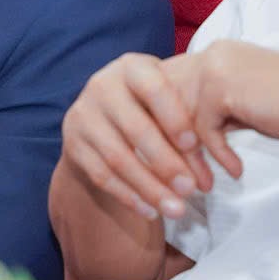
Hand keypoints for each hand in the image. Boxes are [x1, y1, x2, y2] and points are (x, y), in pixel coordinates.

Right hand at [59, 53, 228, 219]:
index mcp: (131, 68)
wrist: (103, 111)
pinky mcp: (73, 145)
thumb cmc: (150, 105)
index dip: (174, 117)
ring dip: (149, 187)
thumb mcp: (166, 100)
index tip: (195, 145)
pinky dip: (129, 196)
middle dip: (166, 162)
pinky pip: (101, 176)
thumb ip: (187, 127)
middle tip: (191, 188)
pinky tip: (151, 211)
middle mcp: (101, 87)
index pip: (153, 89)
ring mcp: (83, 116)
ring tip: (177, 209)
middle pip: (135, 128)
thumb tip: (205, 177)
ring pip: (117, 158)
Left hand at [60, 42, 278, 218]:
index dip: (169, 123)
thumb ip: (217, 107)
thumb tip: (185, 134)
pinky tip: (237, 171)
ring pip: (179, 119)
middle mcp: (212, 53)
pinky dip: (218, 155)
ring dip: (189, 158)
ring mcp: (214, 67)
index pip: (175, 85)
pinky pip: (202, 130)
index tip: (172, 156)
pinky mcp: (220, 88)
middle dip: (167, 142)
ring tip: (199, 185)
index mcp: (218, 54)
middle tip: (172, 177)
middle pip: (167, 100)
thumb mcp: (246, 103)